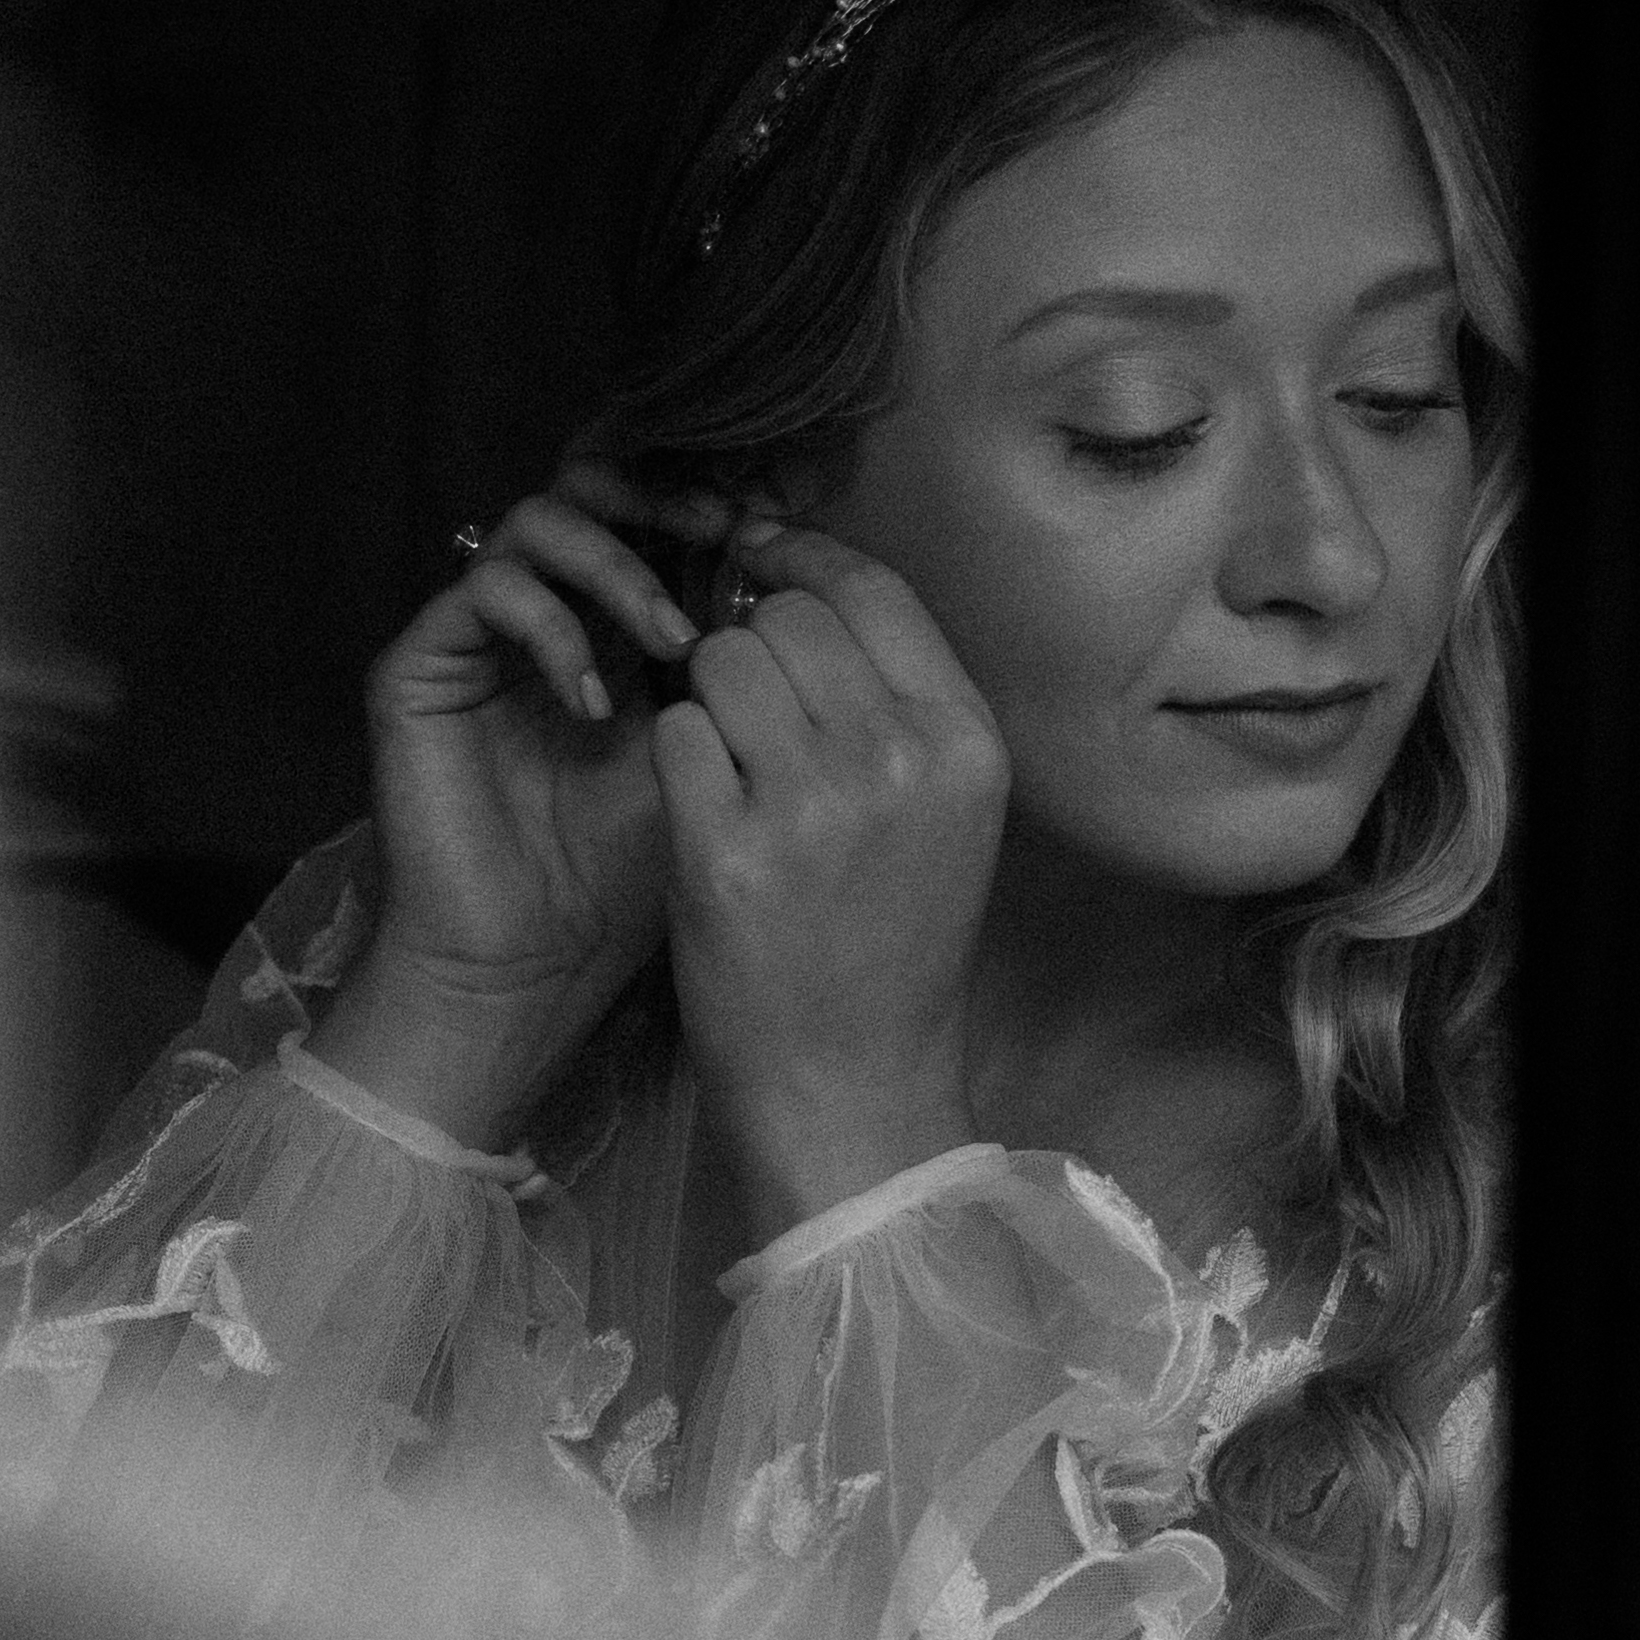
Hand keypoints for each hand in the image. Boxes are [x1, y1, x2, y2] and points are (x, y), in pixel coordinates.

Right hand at [323, 471, 713, 1143]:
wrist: (528, 966)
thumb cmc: (629, 880)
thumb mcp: (713, 760)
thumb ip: (744, 674)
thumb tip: (806, 582)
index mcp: (617, 623)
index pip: (655, 512)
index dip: (716, 504)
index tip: (780, 532)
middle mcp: (544, 611)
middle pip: (593, 486)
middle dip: (667, 501)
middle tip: (725, 538)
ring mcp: (478, 634)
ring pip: (538, 519)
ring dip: (619, 566)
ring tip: (673, 639)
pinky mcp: (419, 665)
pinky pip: (482, 592)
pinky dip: (551, 629)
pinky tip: (595, 701)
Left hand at [654, 529, 1009, 1229]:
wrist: (849, 1082)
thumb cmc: (889, 943)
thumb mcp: (943, 811)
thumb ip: (895, 701)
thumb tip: (804, 582)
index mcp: (964, 742)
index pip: (874, 588)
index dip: (805, 559)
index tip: (763, 557)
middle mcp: (897, 758)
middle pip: (788, 616)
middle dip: (752, 647)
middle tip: (749, 718)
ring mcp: (811, 804)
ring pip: (721, 660)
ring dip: (708, 701)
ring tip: (730, 774)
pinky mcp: (727, 849)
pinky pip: (675, 733)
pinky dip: (678, 762)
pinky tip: (704, 817)